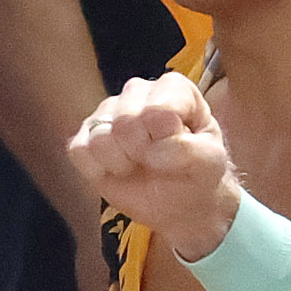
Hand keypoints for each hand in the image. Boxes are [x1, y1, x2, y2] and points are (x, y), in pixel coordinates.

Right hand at [70, 75, 245, 260]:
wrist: (179, 201)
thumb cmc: (197, 174)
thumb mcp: (211, 163)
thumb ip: (191, 151)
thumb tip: (153, 152)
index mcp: (174, 89)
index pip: (159, 110)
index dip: (167, 139)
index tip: (178, 151)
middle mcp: (137, 92)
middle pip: (125, 121)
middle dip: (144, 152)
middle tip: (157, 162)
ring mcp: (108, 112)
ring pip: (101, 136)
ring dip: (122, 163)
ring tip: (138, 165)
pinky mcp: (85, 136)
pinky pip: (79, 151)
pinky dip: (99, 170)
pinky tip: (118, 171)